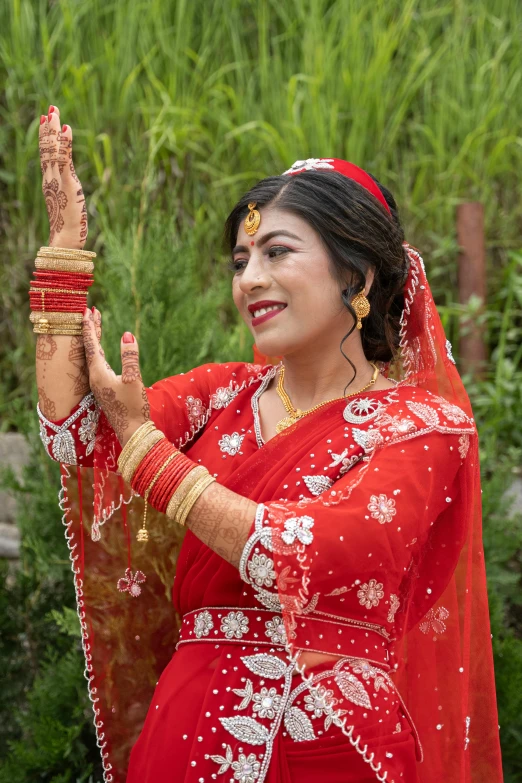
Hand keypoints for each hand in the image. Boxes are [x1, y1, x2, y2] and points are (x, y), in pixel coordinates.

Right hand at [39, 104, 87, 248]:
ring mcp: (57, 179)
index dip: (46, 137)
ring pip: (52, 150)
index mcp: (50, 181)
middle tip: (51, 109)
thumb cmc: (69, 222)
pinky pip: (64, 159)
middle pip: (46, 148)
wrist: (66, 236)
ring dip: (54, 130)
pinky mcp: (67, 182)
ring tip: (55, 113)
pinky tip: (67, 129)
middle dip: (49, 128)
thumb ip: (67, 187)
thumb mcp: (68, 200)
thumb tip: (69, 182)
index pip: (46, 154)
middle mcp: (50, 177)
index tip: (46, 120)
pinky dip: (65, 144)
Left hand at [82, 308, 149, 445]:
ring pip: (95, 356)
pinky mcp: (105, 389)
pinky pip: (99, 364)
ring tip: (97, 326)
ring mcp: (100, 384)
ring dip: (96, 340)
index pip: (92, 345)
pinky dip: (100, 352)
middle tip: (92, 312)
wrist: (132, 432)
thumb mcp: (133, 379)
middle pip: (91, 348)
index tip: (87, 311)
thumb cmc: (133, 407)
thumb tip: (127, 334)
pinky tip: (102, 351)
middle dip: (92, 330)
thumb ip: (130, 357)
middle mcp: (95, 377)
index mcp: (98, 373)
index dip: (90, 327)